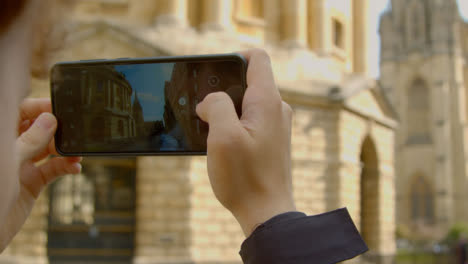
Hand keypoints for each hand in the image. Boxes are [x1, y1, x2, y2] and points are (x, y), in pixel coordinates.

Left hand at [0, 98, 80, 249]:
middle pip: (38, 130)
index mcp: (1, 139)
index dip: (38, 108)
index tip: (58, 108)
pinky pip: (53, 170)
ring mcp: (21, 166)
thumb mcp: (9, 161)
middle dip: (57, 130)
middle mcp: (11, 149)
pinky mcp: (32, 182)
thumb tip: (49, 120)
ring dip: (65, 150)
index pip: (20, 113)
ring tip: (77, 153)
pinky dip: (66, 168)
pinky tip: (75, 168)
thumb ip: (30, 140)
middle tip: (72, 133)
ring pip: (48, 150)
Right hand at [196, 49, 295, 236]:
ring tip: (209, 131)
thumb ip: (215, 106)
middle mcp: (276, 109)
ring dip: (225, 111)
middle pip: (247, 82)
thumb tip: (209, 101)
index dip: (233, 56)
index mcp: (267, 101)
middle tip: (203, 109)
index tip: (212, 72)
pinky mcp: (271, 140)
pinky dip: (232, 125)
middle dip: (221, 90)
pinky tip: (219, 144)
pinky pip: (249, 121)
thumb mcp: (222, 137)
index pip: (256, 58)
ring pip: (245, 104)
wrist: (267, 213)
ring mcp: (275, 126)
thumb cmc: (246, 179)